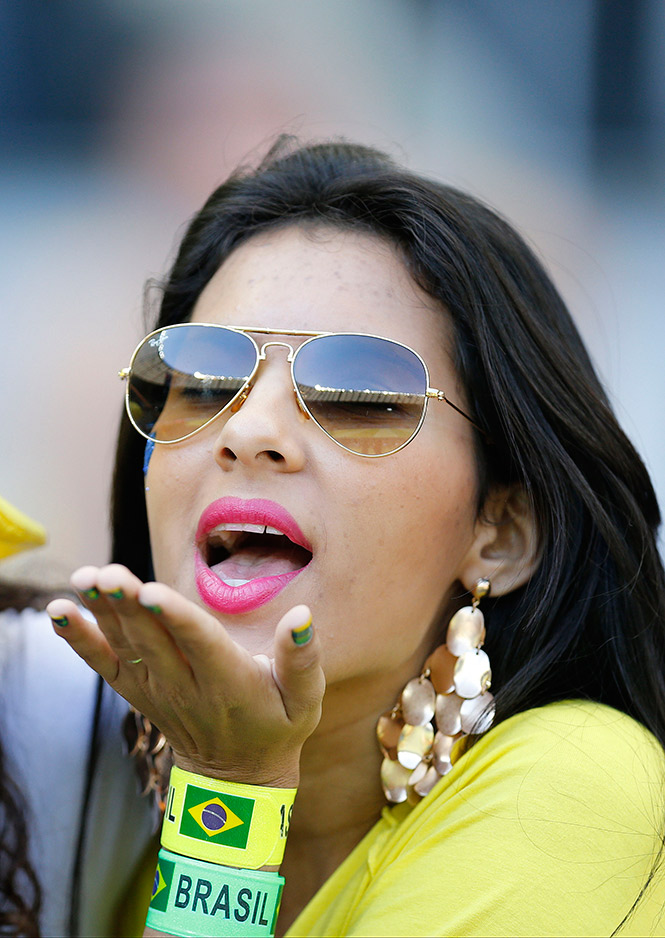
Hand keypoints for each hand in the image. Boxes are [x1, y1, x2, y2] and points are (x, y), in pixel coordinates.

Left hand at [46, 564, 324, 787]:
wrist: (237, 778)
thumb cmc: (277, 726)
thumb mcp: (305, 698)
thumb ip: (303, 657)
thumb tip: (301, 615)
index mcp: (229, 682)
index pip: (199, 643)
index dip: (174, 618)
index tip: (150, 592)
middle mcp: (185, 686)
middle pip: (152, 641)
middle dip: (128, 606)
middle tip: (107, 574)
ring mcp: (156, 690)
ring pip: (125, 647)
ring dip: (101, 612)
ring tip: (84, 577)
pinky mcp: (137, 692)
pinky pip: (104, 664)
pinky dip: (78, 639)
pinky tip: (59, 611)